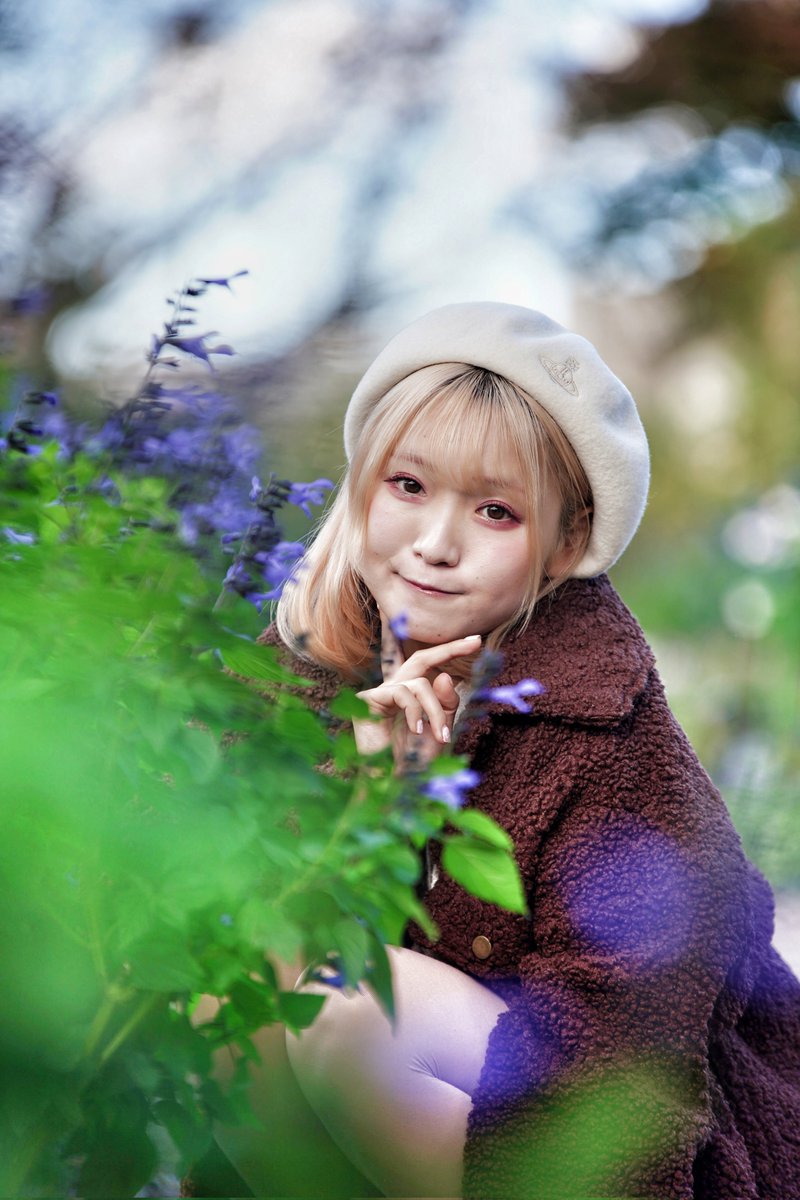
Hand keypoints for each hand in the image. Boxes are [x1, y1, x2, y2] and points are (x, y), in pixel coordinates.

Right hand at [353, 620, 481, 771]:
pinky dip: (415, 711)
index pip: (430, 668)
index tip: (478, 642)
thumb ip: (446, 704)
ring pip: (419, 683)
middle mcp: (395, 691)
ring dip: (436, 709)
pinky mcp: (367, 699)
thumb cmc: (414, 763)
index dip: (451, 652)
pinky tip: (416, 730)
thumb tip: (445, 675)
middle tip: (475, 643)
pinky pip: (401, 692)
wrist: (392, 786)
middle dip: (449, 649)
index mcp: (411, 697)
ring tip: (440, 736)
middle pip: (421, 658)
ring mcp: (380, 694)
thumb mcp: (441, 730)